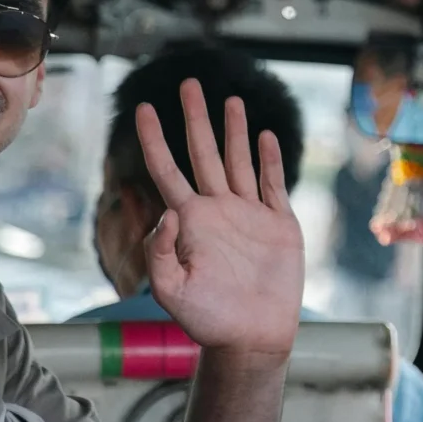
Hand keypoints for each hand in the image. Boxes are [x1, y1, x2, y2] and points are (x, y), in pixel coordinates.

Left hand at [136, 82, 303, 360]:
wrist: (252, 338)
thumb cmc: (208, 320)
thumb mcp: (171, 290)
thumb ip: (161, 251)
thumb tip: (168, 212)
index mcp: (189, 221)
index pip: (166, 169)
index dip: (154, 139)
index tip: (144, 109)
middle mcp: (216, 210)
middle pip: (203, 153)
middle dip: (196, 118)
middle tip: (189, 84)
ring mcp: (248, 214)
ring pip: (238, 161)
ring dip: (234, 130)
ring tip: (230, 101)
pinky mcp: (278, 224)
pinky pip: (272, 184)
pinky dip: (269, 159)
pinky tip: (264, 137)